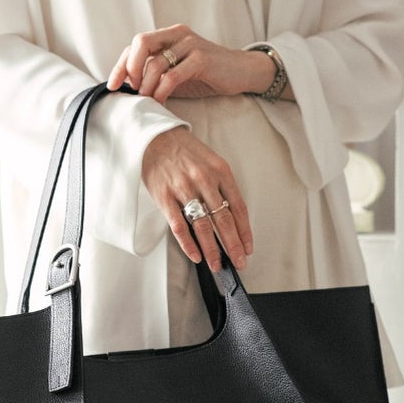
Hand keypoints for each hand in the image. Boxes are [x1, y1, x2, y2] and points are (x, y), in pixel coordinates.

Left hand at [108, 23, 277, 103]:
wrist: (243, 72)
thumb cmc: (208, 74)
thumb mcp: (178, 70)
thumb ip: (157, 72)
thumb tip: (129, 88)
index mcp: (169, 35)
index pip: (136, 44)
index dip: (122, 65)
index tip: (113, 85)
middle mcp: (178, 35)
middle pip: (141, 42)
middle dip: (130, 68)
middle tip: (130, 89)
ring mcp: (190, 45)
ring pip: (156, 63)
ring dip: (146, 86)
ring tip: (145, 100)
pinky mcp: (202, 59)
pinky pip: (172, 76)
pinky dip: (161, 91)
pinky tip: (160, 101)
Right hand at [140, 128, 254, 271]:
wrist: (155, 138)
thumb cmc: (185, 152)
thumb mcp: (212, 162)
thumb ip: (222, 186)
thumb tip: (232, 216)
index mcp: (221, 172)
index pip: (238, 207)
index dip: (245, 231)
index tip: (248, 247)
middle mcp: (205, 181)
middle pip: (224, 219)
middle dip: (233, 245)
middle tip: (239, 261)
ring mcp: (184, 189)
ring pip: (203, 226)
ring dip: (212, 249)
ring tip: (217, 264)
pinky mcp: (165, 197)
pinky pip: (179, 226)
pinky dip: (188, 244)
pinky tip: (196, 255)